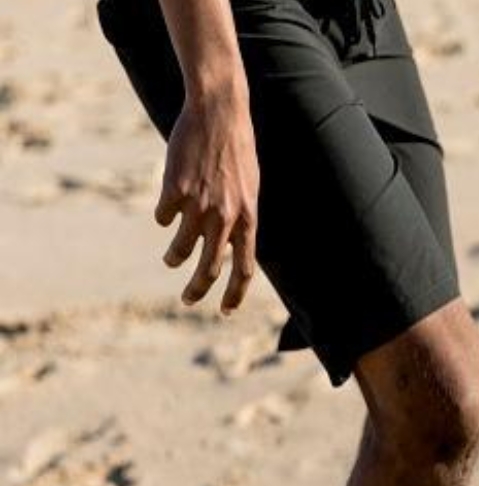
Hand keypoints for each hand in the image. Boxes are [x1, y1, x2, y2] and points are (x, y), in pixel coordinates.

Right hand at [156, 85, 258, 312]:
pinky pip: (163, 216)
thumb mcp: (249, 189)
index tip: (226, 311)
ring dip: (175, 258)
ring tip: (171, 260)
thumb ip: (240, 218)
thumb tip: (231, 246)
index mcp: (249, 219)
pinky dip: (164, 217)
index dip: (235, 294)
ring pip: (180, 248)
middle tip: (188, 301)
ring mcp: (199, 205)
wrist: (219, 115)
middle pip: (210, 268)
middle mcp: (225, 217)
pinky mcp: (174, 190)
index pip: (244, 268)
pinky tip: (166, 209)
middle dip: (198, 290)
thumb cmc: (236, 151)